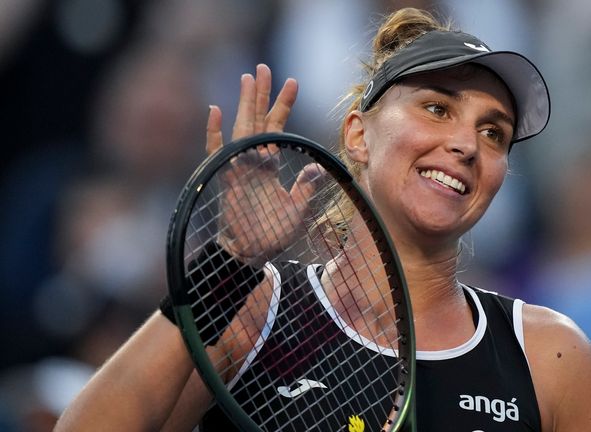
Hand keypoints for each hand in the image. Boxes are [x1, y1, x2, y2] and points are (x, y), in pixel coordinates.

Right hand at [206, 64, 324, 262]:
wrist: (253, 252)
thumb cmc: (275, 232)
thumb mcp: (299, 209)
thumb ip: (306, 187)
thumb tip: (315, 166)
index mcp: (270, 164)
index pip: (277, 126)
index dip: (283, 105)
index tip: (292, 81)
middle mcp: (254, 160)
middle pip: (257, 119)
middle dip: (261, 94)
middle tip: (264, 68)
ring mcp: (239, 167)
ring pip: (241, 128)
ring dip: (244, 104)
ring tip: (248, 79)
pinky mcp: (226, 178)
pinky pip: (217, 151)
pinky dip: (215, 132)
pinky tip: (216, 111)